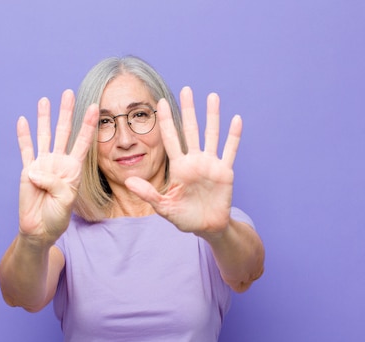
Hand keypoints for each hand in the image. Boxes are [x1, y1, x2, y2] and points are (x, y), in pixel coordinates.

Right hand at [16, 90, 97, 242]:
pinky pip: (26, 149)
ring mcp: (43, 164)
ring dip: (44, 118)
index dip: (88, 124)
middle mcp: (59, 162)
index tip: (95, 106)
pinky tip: (23, 120)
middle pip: (64, 131)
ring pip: (44, 135)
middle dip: (66, 112)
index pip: (83, 142)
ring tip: (45, 99)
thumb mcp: (65, 200)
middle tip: (68, 92)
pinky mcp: (28, 170)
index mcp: (74, 169)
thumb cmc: (57, 217)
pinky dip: (24, 136)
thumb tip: (35, 170)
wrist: (39, 229)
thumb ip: (54, 183)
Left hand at [125, 87, 240, 235]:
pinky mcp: (225, 172)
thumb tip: (128, 182)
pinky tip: (236, 119)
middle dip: (188, 110)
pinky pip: (230, 151)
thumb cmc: (184, 217)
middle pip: (190, 130)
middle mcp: (194, 161)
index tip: (159, 102)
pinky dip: (233, 136)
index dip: (165, 121)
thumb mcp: (163, 207)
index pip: (170, 139)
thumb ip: (148, 193)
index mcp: (178, 167)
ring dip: (212, 116)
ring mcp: (210, 164)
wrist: (206, 227)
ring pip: (211, 134)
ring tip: (212, 96)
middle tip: (185, 89)